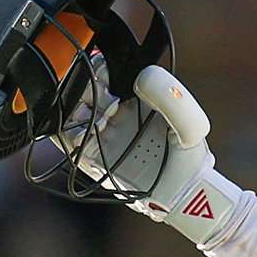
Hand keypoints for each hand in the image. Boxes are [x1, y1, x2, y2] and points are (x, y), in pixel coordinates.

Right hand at [59, 63, 226, 241]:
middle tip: (92, 85)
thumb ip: (171, 96)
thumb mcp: (190, 123)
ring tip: (92, 108)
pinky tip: (80, 126)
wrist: (183, 195)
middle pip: (86, 89)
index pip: (110, 73)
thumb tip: (140, 76)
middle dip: (82, 83)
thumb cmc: (189, 157)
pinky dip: (66, 131)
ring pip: (73, 112)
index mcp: (137, 98)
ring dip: (73, 105)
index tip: (99, 62)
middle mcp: (116, 114)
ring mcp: (102, 135)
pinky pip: (69, 140)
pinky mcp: (92, 158)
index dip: (100, 64)